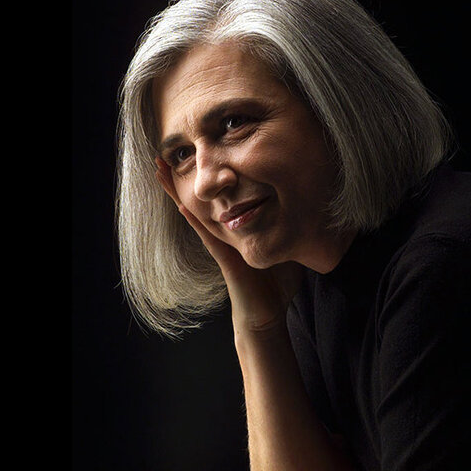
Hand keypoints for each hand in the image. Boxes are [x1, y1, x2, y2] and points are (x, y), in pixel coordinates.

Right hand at [155, 158, 302, 331]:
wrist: (267, 316)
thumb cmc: (276, 285)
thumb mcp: (284, 248)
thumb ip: (290, 229)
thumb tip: (310, 208)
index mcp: (235, 230)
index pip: (218, 198)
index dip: (206, 178)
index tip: (195, 153)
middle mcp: (222, 235)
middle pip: (198, 200)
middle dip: (180, 179)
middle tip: (162, 156)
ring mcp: (219, 246)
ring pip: (194, 213)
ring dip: (175, 192)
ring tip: (161, 170)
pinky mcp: (223, 258)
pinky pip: (206, 235)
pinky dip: (194, 220)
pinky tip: (182, 204)